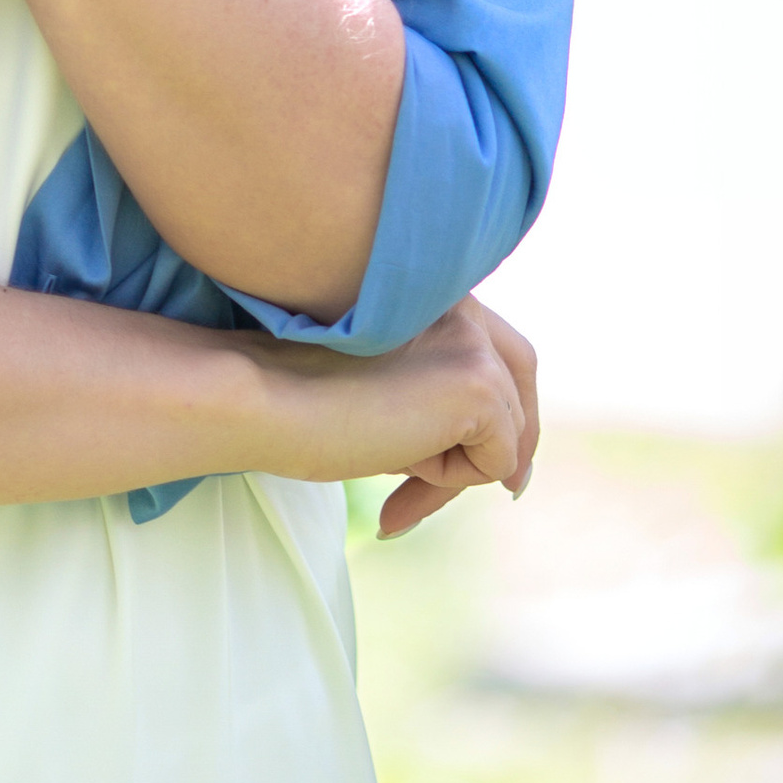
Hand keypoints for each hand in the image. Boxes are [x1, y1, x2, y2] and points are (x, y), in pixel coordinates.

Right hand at [241, 295, 538, 533]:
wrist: (261, 396)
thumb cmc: (298, 400)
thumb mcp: (384, 391)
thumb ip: (437, 404)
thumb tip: (511, 469)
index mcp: (432, 289)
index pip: (495, 350)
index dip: (494, 414)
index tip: (472, 462)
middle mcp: (460, 301)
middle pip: (521, 381)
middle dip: (513, 443)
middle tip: (505, 493)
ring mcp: (472, 339)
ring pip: (505, 432)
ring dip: (453, 468)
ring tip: (387, 476)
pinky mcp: (477, 383)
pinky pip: (494, 462)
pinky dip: (447, 481)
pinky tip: (391, 457)